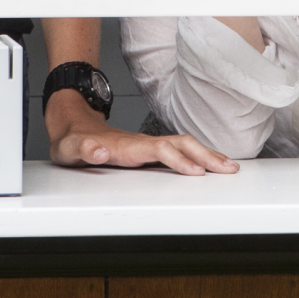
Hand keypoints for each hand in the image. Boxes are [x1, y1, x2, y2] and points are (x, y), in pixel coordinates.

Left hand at [47, 92, 237, 174]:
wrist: (74, 125)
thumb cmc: (73, 140)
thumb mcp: (69, 148)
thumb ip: (82, 149)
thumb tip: (96, 151)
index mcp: (126, 146)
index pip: (159, 151)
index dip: (179, 161)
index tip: (197, 172)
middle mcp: (142, 143)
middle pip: (181, 144)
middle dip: (206, 156)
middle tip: (228, 168)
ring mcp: (148, 145)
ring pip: (185, 145)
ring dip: (208, 155)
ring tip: (229, 166)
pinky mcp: (151, 149)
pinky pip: (181, 150)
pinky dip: (200, 156)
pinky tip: (211, 163)